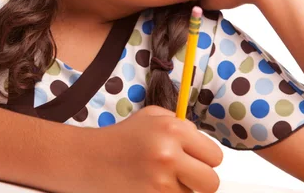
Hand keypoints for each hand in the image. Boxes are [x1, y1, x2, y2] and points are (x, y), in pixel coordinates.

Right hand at [85, 105, 222, 192]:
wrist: (88, 159)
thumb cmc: (120, 138)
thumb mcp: (150, 117)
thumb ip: (180, 124)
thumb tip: (203, 142)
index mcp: (172, 129)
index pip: (215, 155)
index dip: (204, 158)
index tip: (191, 159)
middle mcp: (168, 154)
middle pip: (211, 182)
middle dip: (199, 180)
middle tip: (182, 175)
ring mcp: (160, 181)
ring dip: (180, 190)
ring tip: (159, 179)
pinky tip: (151, 187)